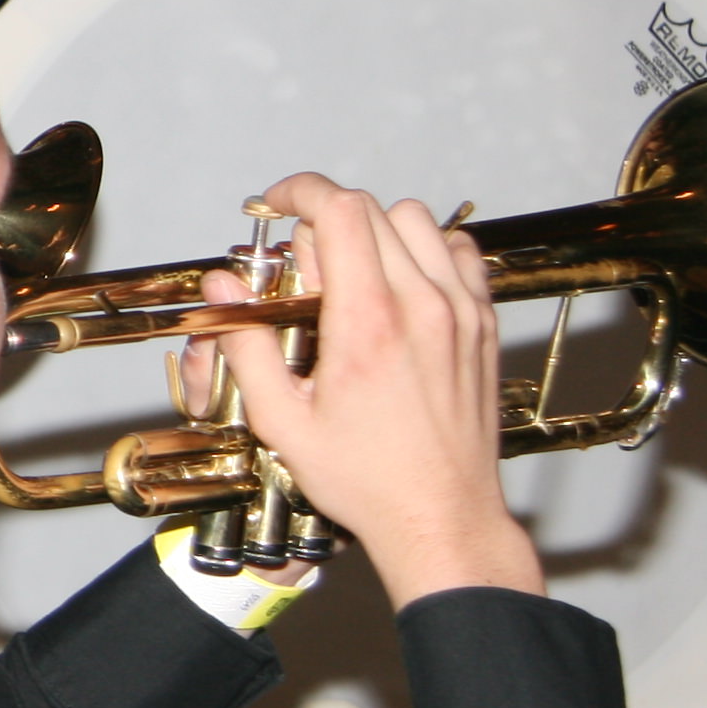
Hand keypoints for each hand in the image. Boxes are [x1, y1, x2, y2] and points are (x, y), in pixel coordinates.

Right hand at [207, 175, 540, 605]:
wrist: (442, 516)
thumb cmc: (369, 480)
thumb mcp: (283, 422)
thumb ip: (247, 346)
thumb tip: (224, 290)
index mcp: (368, 322)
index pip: (339, 209)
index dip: (299, 191)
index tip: (277, 204)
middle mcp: (422, 305)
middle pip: (372, 208)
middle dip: (326, 218)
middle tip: (304, 265)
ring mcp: (460, 311)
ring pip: (417, 221)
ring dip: (377, 230)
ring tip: (353, 274)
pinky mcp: (482, 325)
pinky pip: (460, 252)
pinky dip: (427, 251)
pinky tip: (402, 287)